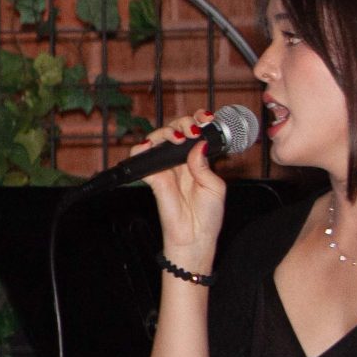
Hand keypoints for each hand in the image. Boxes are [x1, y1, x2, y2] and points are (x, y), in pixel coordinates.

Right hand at [135, 110, 230, 274]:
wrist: (195, 238)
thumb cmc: (208, 216)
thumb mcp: (215, 187)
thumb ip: (204, 164)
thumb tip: (197, 144)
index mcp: (198, 161)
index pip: (194, 134)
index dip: (198, 121)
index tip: (205, 118)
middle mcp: (180, 162)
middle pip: (174, 131)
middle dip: (182, 123)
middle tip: (191, 130)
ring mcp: (165, 169)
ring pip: (156, 139)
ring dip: (165, 132)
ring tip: (177, 138)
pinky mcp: (153, 178)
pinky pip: (140, 158)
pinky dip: (141, 149)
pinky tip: (151, 146)